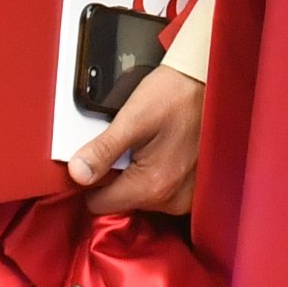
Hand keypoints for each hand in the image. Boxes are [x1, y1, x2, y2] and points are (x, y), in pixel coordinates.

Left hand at [65, 62, 202, 216]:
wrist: (210, 82)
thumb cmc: (175, 95)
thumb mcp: (132, 117)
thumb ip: (103, 150)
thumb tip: (77, 173)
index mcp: (152, 186)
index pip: (98, 203)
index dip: (91, 179)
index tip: (97, 157)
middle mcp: (171, 200)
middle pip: (120, 200)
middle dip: (116, 174)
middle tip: (127, 143)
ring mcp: (185, 197)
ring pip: (140, 196)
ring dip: (137, 174)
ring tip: (147, 143)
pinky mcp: (194, 190)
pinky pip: (161, 191)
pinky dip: (156, 174)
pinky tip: (161, 150)